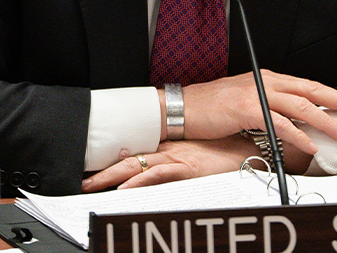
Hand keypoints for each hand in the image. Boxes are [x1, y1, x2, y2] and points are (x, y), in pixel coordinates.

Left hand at [82, 136, 257, 191]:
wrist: (254, 148)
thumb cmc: (231, 154)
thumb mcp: (200, 160)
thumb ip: (182, 166)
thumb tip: (161, 176)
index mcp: (172, 149)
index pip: (136, 155)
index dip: (113, 162)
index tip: (92, 170)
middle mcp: (171, 151)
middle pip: (129, 160)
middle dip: (104, 172)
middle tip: (82, 181)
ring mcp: (178, 159)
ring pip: (137, 167)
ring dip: (113, 177)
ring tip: (92, 186)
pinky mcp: (189, 167)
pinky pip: (159, 174)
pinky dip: (140, 181)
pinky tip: (124, 189)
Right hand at [179, 70, 336, 154]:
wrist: (183, 108)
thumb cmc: (211, 108)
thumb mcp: (246, 103)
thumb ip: (271, 109)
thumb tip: (295, 124)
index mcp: (267, 79)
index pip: (307, 85)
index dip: (332, 94)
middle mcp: (266, 82)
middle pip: (311, 90)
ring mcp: (257, 94)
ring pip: (300, 106)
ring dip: (324, 120)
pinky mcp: (247, 109)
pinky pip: (279, 123)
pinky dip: (298, 134)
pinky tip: (310, 143)